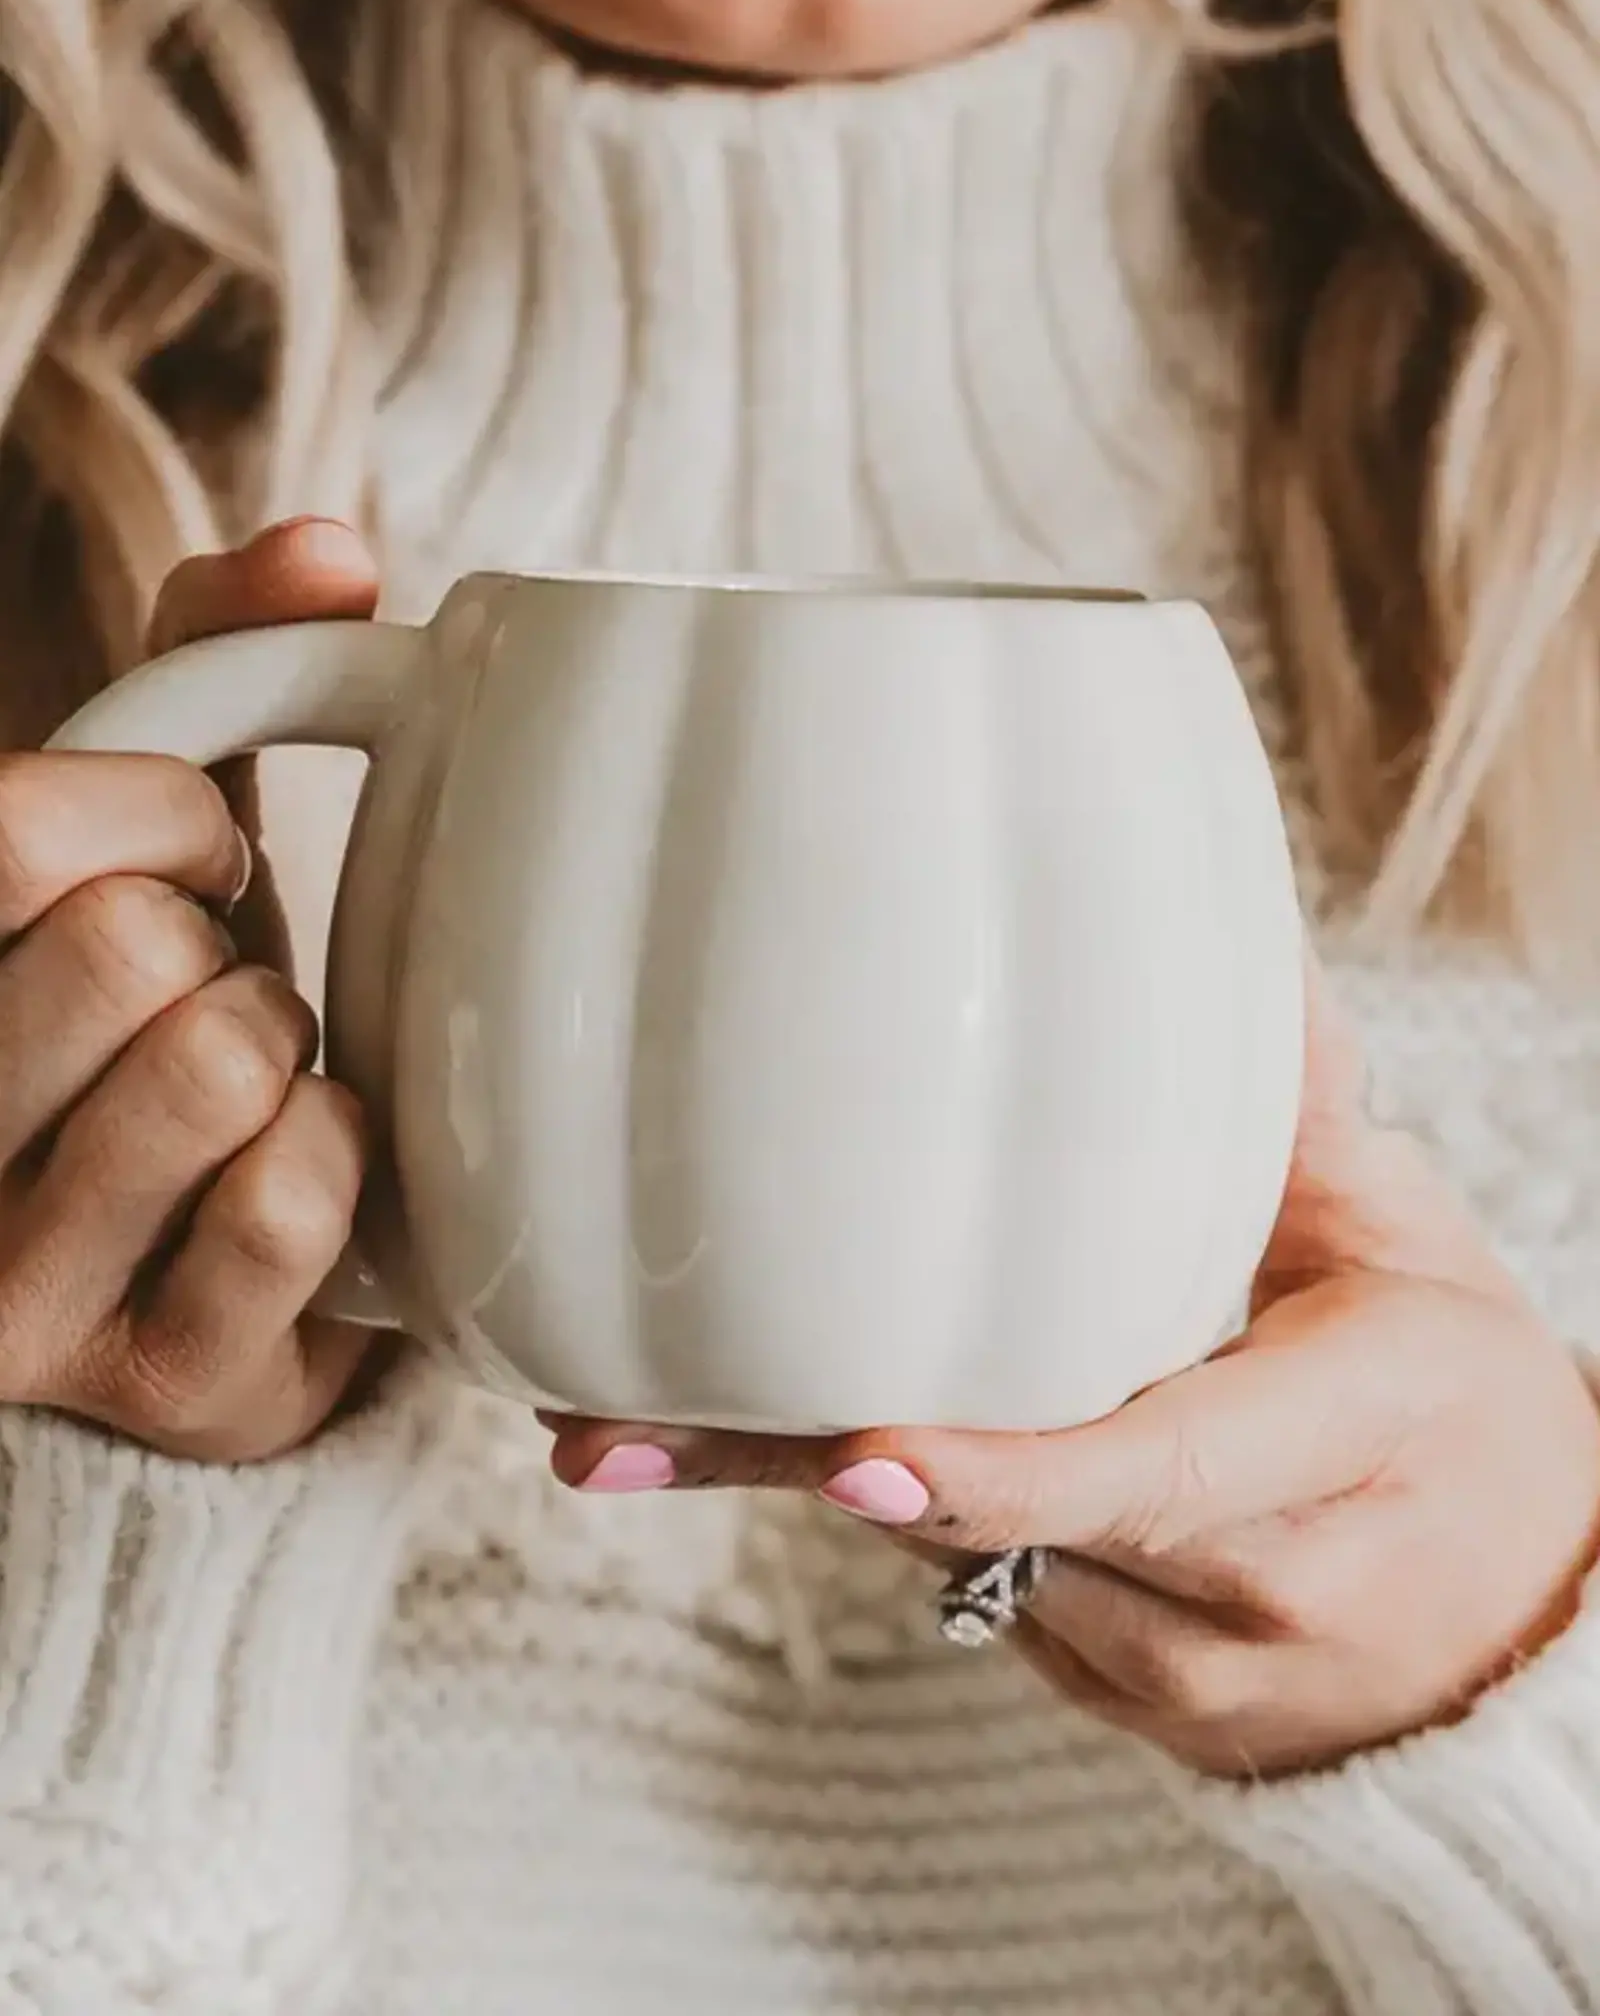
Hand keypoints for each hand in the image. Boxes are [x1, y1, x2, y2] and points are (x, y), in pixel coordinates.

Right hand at [0, 518, 383, 1462]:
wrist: (191, 1265)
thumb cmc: (151, 1018)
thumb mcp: (145, 839)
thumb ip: (208, 667)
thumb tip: (333, 549)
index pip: (14, 827)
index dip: (157, 814)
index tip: (196, 856)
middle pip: (123, 944)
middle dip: (224, 933)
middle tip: (219, 979)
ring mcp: (14, 1291)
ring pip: (217, 1061)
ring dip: (283, 1038)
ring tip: (252, 1073)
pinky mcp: (147, 1383)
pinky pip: (291, 1197)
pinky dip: (338, 1151)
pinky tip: (303, 1164)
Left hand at [547, 957, 1599, 1775]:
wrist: (1521, 1633)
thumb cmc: (1459, 1410)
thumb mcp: (1408, 1248)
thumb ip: (1303, 1110)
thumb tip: (1229, 942)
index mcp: (1349, 1442)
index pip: (1164, 1468)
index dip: (1008, 1469)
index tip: (859, 1454)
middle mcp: (1260, 1584)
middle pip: (1011, 1530)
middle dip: (809, 1476)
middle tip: (610, 1434)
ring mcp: (1189, 1675)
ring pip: (970, 1571)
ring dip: (830, 1486)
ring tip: (638, 1429)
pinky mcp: (1130, 1710)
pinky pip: (989, 1602)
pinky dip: (908, 1520)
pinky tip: (810, 1454)